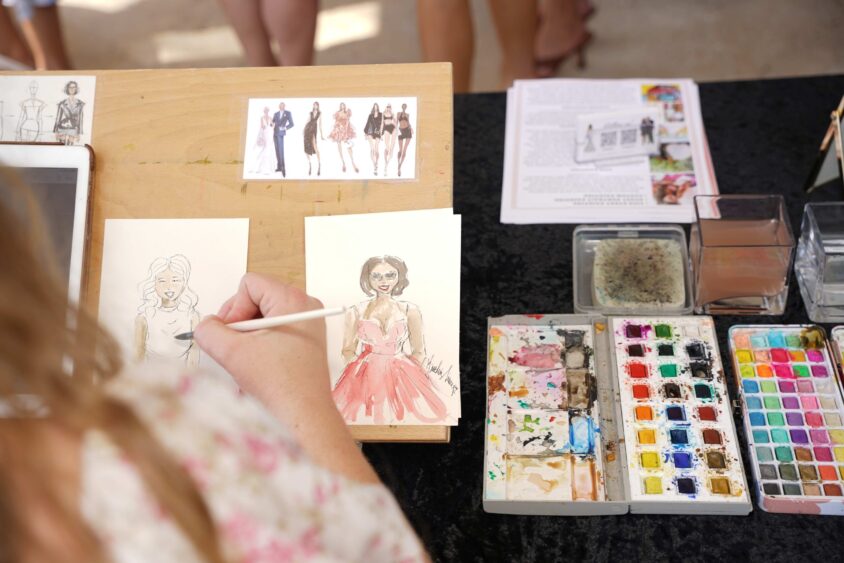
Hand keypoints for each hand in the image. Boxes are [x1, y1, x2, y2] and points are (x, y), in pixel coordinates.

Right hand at [193, 273, 379, 482]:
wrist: (305, 414)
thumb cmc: (278, 383)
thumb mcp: (233, 352)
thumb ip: (209, 331)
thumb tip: (204, 324)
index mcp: (293, 300)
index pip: (249, 284)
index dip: (233, 307)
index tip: (234, 335)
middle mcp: (305, 306)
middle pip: (257, 297)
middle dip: (240, 321)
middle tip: (238, 347)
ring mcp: (309, 322)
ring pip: (263, 315)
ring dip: (249, 334)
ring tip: (250, 358)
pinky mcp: (307, 339)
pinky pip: (274, 329)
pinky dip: (261, 342)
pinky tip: (261, 363)